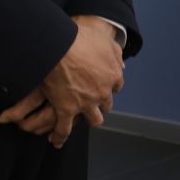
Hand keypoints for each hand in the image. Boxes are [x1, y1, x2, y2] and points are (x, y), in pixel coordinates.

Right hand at [0, 16, 123, 143]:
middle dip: (101, 103)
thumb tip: (122, 61)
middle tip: (93, 100)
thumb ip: (115, 52)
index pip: (116, 85)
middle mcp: (102, 93)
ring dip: (89, 119)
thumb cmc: (81, 38)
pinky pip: (64, 129)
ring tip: (83, 118)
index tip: (103, 83)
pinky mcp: (66, 109)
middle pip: (106, 104)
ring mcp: (85, 103)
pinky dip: (60, 136)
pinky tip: (57, 141)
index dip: (109, 84)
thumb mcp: (105, 40)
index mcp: (113, 75)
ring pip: (93, 120)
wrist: (59, 45)